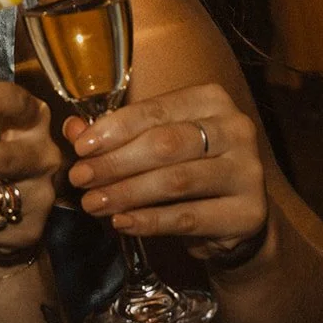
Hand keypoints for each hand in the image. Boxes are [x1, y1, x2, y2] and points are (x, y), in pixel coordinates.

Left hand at [66, 82, 268, 265]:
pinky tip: (122, 222)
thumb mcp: (153, 144)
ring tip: (92, 204)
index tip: (80, 148)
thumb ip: (115, 134)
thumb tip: (72, 128)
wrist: (235, 217)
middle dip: (115, 163)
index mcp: (211, 100)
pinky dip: (150, 221)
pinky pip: (189, 217)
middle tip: (80, 179)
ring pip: (175, 181)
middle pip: (164, 145)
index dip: (113, 129)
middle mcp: (236, 129)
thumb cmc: (187, 168)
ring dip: (126, 193)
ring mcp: (248, 171)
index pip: (155, 111)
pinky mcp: (250, 213)